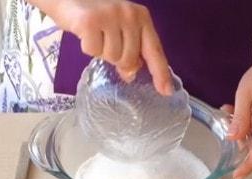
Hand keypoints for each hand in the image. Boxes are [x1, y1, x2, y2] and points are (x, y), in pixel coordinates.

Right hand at [39, 0, 171, 94]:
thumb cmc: (95, 15)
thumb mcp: (118, 30)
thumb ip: (129, 49)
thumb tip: (130, 74)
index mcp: (141, 17)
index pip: (154, 49)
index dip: (160, 72)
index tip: (166, 91)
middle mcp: (129, 14)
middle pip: (129, 60)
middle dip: (116, 59)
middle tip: (105, 41)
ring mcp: (110, 16)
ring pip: (111, 57)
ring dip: (101, 52)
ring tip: (95, 35)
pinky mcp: (91, 22)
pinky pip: (93, 51)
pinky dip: (87, 47)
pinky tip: (85, 34)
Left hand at [227, 55, 251, 178]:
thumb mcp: (245, 93)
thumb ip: (240, 117)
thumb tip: (233, 138)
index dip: (248, 166)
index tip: (236, 177)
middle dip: (238, 137)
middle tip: (226, 115)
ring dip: (243, 128)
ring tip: (232, 108)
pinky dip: (250, 124)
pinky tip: (244, 109)